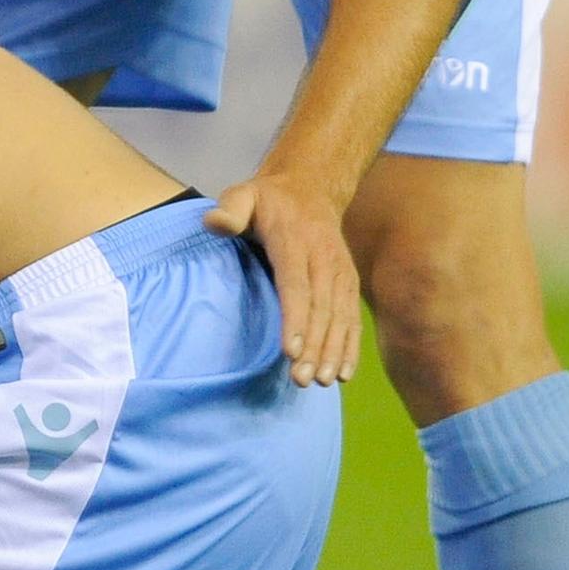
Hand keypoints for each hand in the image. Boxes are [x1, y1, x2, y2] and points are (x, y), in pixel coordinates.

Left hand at [203, 168, 359, 385]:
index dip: (295, 317)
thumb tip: (216, 223)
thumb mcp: (243, 194)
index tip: (289, 350)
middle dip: (313, 346)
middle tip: (301, 379)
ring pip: (340, 317)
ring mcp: (341, 273)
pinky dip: (350, 347)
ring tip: (321, 382)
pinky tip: (343, 374)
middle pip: (320, 308)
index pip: (296, 283)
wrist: (312, 188)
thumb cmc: (268, 200)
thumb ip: (230, 209)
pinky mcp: (349, 283)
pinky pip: (352, 317)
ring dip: (332, 351)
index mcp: (295, 241)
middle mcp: (324, 259)